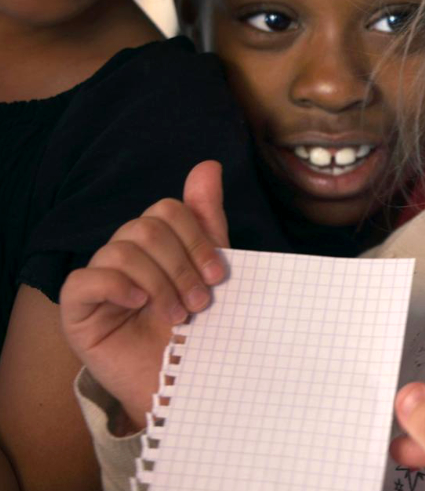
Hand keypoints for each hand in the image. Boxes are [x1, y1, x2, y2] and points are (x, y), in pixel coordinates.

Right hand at [60, 161, 229, 430]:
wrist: (188, 385)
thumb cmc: (199, 331)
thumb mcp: (210, 272)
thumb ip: (207, 221)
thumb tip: (208, 166)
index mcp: (156, 244)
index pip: (168, 210)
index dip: (196, 237)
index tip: (219, 275)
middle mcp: (124, 255)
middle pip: (145, 226)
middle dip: (181, 264)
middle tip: (200, 302)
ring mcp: (99, 281)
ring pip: (121, 249)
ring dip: (160, 282)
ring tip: (178, 314)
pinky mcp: (78, 311)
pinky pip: (85, 279)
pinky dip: (118, 287)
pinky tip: (139, 305)